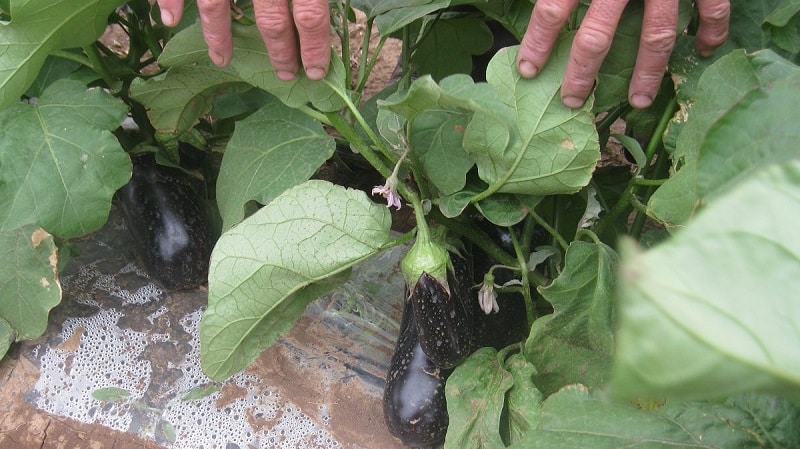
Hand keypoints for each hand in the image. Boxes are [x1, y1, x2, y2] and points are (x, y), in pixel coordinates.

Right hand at [156, 0, 331, 80]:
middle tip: (285, 73)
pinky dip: (170, 0)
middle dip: (279, 50)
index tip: (316, 72)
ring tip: (221, 59)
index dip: (314, 47)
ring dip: (218, 35)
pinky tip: (170, 20)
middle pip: (270, 18)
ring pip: (216, 4)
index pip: (310, 15)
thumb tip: (319, 17)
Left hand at [516, 0, 729, 108]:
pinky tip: (706, 50)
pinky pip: (712, 6)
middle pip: (597, 36)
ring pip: (656, 36)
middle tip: (572, 100)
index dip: (538, 43)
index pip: (553, 8)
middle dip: (582, 74)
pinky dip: (711, 28)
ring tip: (640, 101)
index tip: (528, 71)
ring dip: (648, 74)